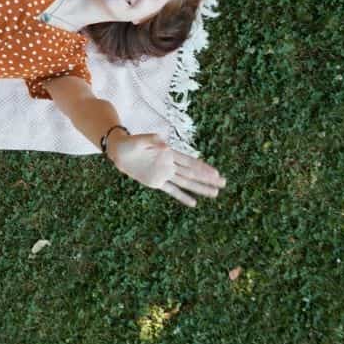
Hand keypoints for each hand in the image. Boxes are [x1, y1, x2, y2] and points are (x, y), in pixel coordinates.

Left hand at [108, 132, 226, 206]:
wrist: (119, 151)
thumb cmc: (130, 143)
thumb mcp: (138, 140)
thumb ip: (150, 141)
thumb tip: (164, 145)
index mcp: (168, 154)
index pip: (189, 162)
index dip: (202, 168)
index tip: (215, 173)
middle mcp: (169, 165)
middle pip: (192, 173)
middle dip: (208, 178)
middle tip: (224, 183)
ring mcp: (164, 174)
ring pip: (186, 183)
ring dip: (200, 188)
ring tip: (215, 193)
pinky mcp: (156, 182)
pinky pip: (172, 191)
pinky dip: (182, 197)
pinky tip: (194, 203)